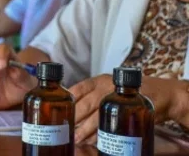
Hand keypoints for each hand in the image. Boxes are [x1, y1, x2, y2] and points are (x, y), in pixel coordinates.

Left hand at [71, 74, 188, 144]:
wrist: (160, 94)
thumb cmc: (128, 91)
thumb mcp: (109, 87)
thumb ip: (92, 95)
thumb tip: (72, 110)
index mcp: (98, 80)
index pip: (78, 88)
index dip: (68, 99)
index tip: (61, 109)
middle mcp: (106, 87)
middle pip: (85, 104)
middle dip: (75, 118)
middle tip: (67, 130)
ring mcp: (117, 98)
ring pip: (96, 116)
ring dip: (85, 130)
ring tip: (77, 139)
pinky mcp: (129, 110)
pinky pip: (111, 125)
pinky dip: (101, 135)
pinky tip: (95, 141)